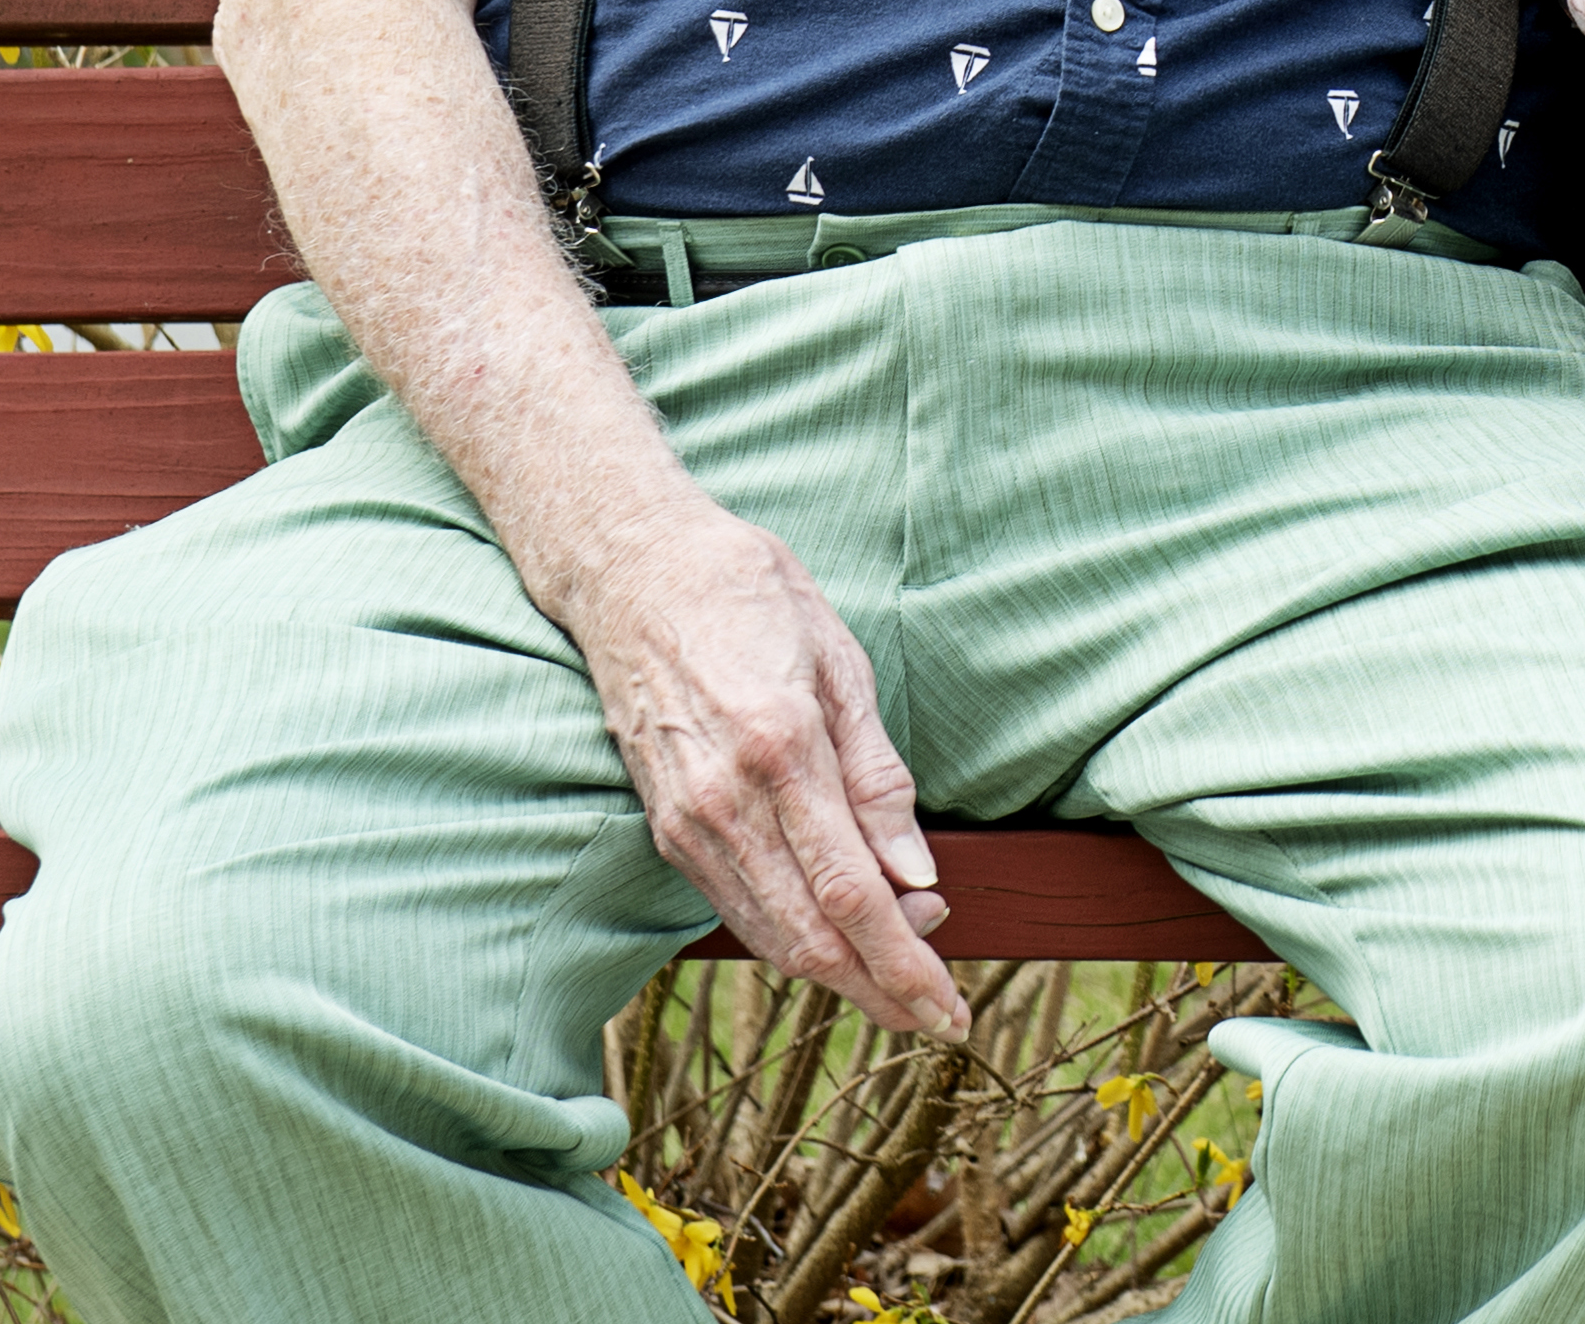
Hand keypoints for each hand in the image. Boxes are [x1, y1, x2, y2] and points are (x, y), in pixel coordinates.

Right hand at [552, 495, 968, 1036]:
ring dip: (841, 974)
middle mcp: (725, 802)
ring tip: (904, 973)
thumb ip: (879, 779)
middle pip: (811, 939)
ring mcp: (687, 822)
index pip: (853, 897)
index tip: (951, 1011)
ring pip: (770, 938)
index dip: (906, 966)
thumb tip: (919, 879)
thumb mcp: (841, 664)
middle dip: (881, 991)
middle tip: (938, 1012)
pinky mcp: (668, 828)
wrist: (633, 571)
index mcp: (782, 750)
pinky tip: (839, 938)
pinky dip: (792, 940)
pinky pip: (738, 909)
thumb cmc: (751, 596)